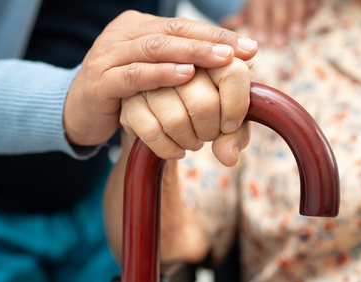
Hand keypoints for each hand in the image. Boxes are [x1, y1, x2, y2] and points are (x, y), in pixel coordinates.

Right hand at [64, 10, 257, 146]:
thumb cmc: (122, 94)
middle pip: (171, 31)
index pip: (182, 25)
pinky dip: (161, 74)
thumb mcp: (152, 74)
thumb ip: (181, 65)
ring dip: (191, 53)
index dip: (216, 33)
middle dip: (210, 40)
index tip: (249, 47)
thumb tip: (231, 64)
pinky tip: (186, 75)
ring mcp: (107, 56)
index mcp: (137, 27)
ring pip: (154, 48)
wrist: (76, 113)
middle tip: (241, 51)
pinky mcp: (99, 82)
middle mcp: (121, 34)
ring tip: (222, 59)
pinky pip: (134, 75)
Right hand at [120, 58, 251, 166]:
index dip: (237, 105)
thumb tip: (229, 156)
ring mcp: (143, 74)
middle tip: (208, 134)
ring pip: (176, 121)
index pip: (233, 71)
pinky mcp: (123, 99)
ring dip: (189, 140)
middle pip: (204, 103)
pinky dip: (169, 148)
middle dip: (210, 130)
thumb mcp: (220, 116)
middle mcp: (171, 54)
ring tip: (193, 140)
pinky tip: (177, 150)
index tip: (231, 125)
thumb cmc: (192, 109)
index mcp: (202, 46)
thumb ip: (234, 133)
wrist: (148, 115)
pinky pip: (152, 133)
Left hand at [221, 0, 319, 46]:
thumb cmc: (261, 6)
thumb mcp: (249, 9)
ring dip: (296, 17)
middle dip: (279, 23)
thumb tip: (228, 26)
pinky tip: (312, 15)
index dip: (259, 22)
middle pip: (278, 4)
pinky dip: (311, 5)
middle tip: (278, 44)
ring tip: (296, 35)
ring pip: (295, 0)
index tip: (261, 41)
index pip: (257, 6)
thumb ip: (240, 18)